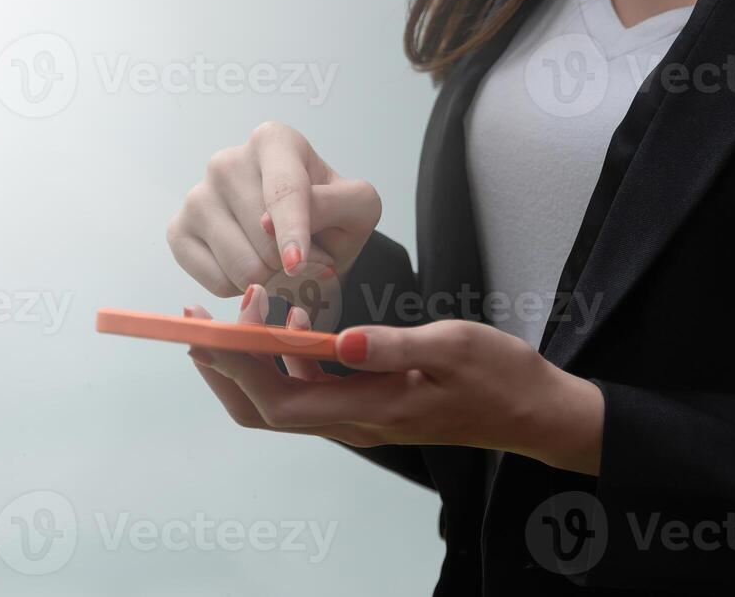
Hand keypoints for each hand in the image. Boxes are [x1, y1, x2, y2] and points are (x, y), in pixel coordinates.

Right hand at [166, 122, 381, 296]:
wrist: (306, 241)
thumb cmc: (332, 217)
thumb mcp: (358, 207)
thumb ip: (334, 205)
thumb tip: (269, 224)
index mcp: (274, 141)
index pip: (284, 190)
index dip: (293, 231)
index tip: (297, 263)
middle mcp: (226, 161)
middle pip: (262, 238)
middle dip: (294, 262)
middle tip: (307, 258)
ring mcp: (197, 196)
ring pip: (240, 266)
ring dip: (273, 279)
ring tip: (282, 263)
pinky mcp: (178, 230)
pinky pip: (218, 282)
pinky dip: (245, 289)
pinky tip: (253, 266)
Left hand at [182, 293, 604, 475]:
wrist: (535, 410)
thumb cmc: (501, 377)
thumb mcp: (455, 348)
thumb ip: (395, 346)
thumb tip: (341, 339)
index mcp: (372, 411)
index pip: (280, 402)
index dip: (236, 370)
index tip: (208, 332)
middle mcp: (356, 423)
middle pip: (265, 410)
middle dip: (224, 369)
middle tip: (199, 322)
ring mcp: (360, 417)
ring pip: (282, 401)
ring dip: (252, 360)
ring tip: (242, 311)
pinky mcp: (369, 405)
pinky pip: (311, 388)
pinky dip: (288, 357)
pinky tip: (298, 319)